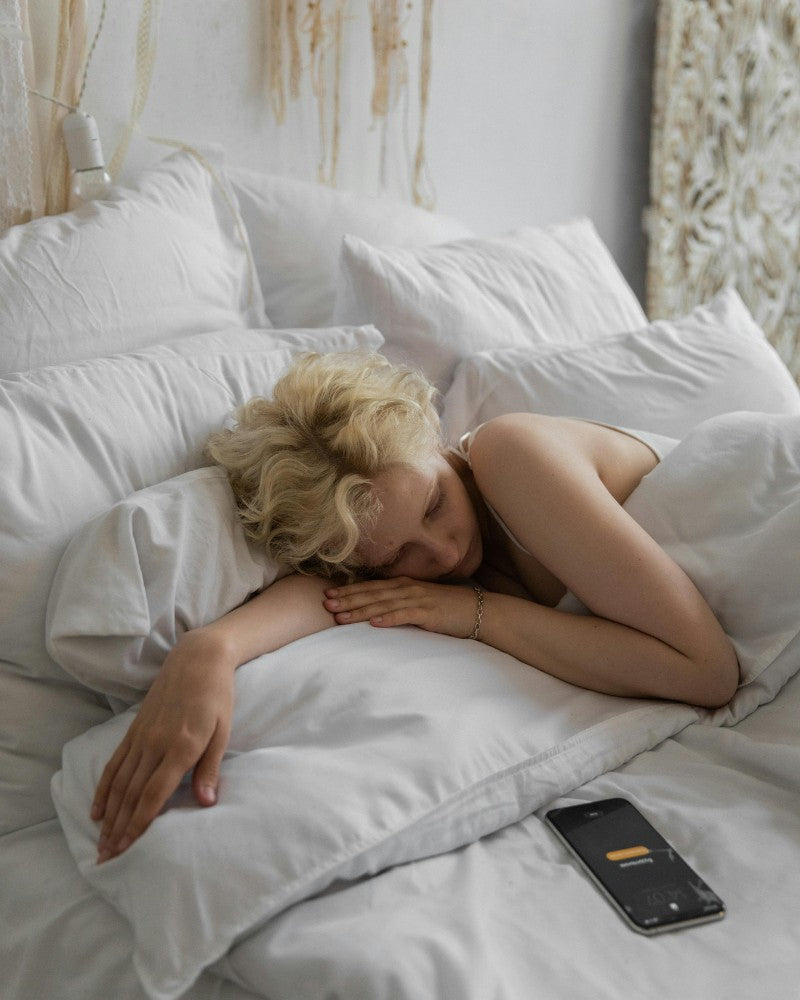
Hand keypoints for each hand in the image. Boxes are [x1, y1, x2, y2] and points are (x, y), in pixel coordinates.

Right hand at [92, 627, 236, 862]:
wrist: (198, 659)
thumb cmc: (218, 696)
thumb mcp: (223, 731)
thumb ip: (210, 768)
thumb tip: (206, 803)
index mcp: (181, 748)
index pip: (153, 795)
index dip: (139, 825)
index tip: (127, 850)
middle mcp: (156, 745)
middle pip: (131, 795)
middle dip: (118, 829)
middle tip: (106, 858)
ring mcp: (142, 736)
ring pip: (120, 783)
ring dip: (108, 816)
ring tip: (100, 842)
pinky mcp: (135, 729)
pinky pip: (115, 763)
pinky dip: (103, 788)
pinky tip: (96, 809)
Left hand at [323, 577, 477, 637]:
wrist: (477, 610)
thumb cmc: (447, 608)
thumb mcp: (419, 602)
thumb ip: (399, 603)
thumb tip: (376, 611)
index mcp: (403, 585)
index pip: (371, 588)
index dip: (349, 591)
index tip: (328, 595)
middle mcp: (407, 589)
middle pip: (372, 595)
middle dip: (348, 600)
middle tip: (326, 605)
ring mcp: (418, 600)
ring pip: (384, 605)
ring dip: (361, 611)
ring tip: (342, 617)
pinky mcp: (429, 613)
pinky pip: (405, 615)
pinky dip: (389, 619)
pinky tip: (375, 623)